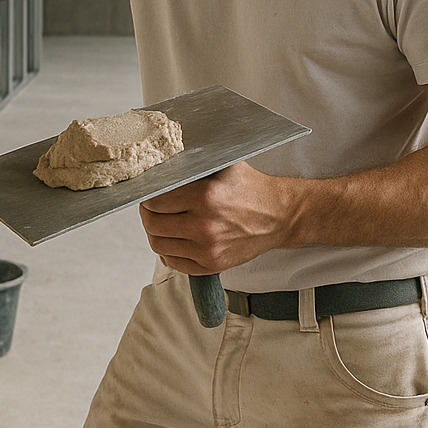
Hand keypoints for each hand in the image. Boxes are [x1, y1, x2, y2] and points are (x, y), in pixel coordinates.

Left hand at [138, 162, 297, 274]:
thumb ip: (195, 164)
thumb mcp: (224, 165)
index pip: (155, 200)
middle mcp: (205, 226)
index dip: (148, 195)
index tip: (150, 193)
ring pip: (159, 245)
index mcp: (205, 197)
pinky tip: (175, 240)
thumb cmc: (251, 189)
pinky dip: (168, 251)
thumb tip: (163, 162)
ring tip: (162, 222)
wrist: (279, 216)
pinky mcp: (212, 266)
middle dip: (148, 214)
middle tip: (152, 208)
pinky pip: (174, 263)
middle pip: (153, 223)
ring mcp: (208, 250)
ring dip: (155, 233)